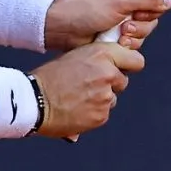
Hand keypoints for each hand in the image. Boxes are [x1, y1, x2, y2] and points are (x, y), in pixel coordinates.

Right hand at [30, 42, 144, 138]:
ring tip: (77, 97)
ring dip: (100, 98)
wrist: (34, 100)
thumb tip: (111, 67)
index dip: (128, 64)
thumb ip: (96, 60)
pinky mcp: (101, 115)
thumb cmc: (49, 77)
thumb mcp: (74, 56)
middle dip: (110, 83)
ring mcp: (106, 96)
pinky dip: (92, 112)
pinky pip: (103, 113)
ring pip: (112, 98)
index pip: (135, 60)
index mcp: (101, 54)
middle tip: (88, 84)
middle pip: (122, 80)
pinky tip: (75, 108)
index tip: (121, 67)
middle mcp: (107, 73)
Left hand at [44, 0, 170, 52]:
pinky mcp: (123, 26)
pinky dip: (131, 40)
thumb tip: (167, 0)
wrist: (67, 28)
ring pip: (150, 21)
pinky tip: (118, 39)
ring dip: (138, 30)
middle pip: (158, 2)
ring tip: (121, 30)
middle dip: (147, 15)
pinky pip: (139, 34)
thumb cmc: (86, 7)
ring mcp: (127, 9)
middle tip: (131, 16)